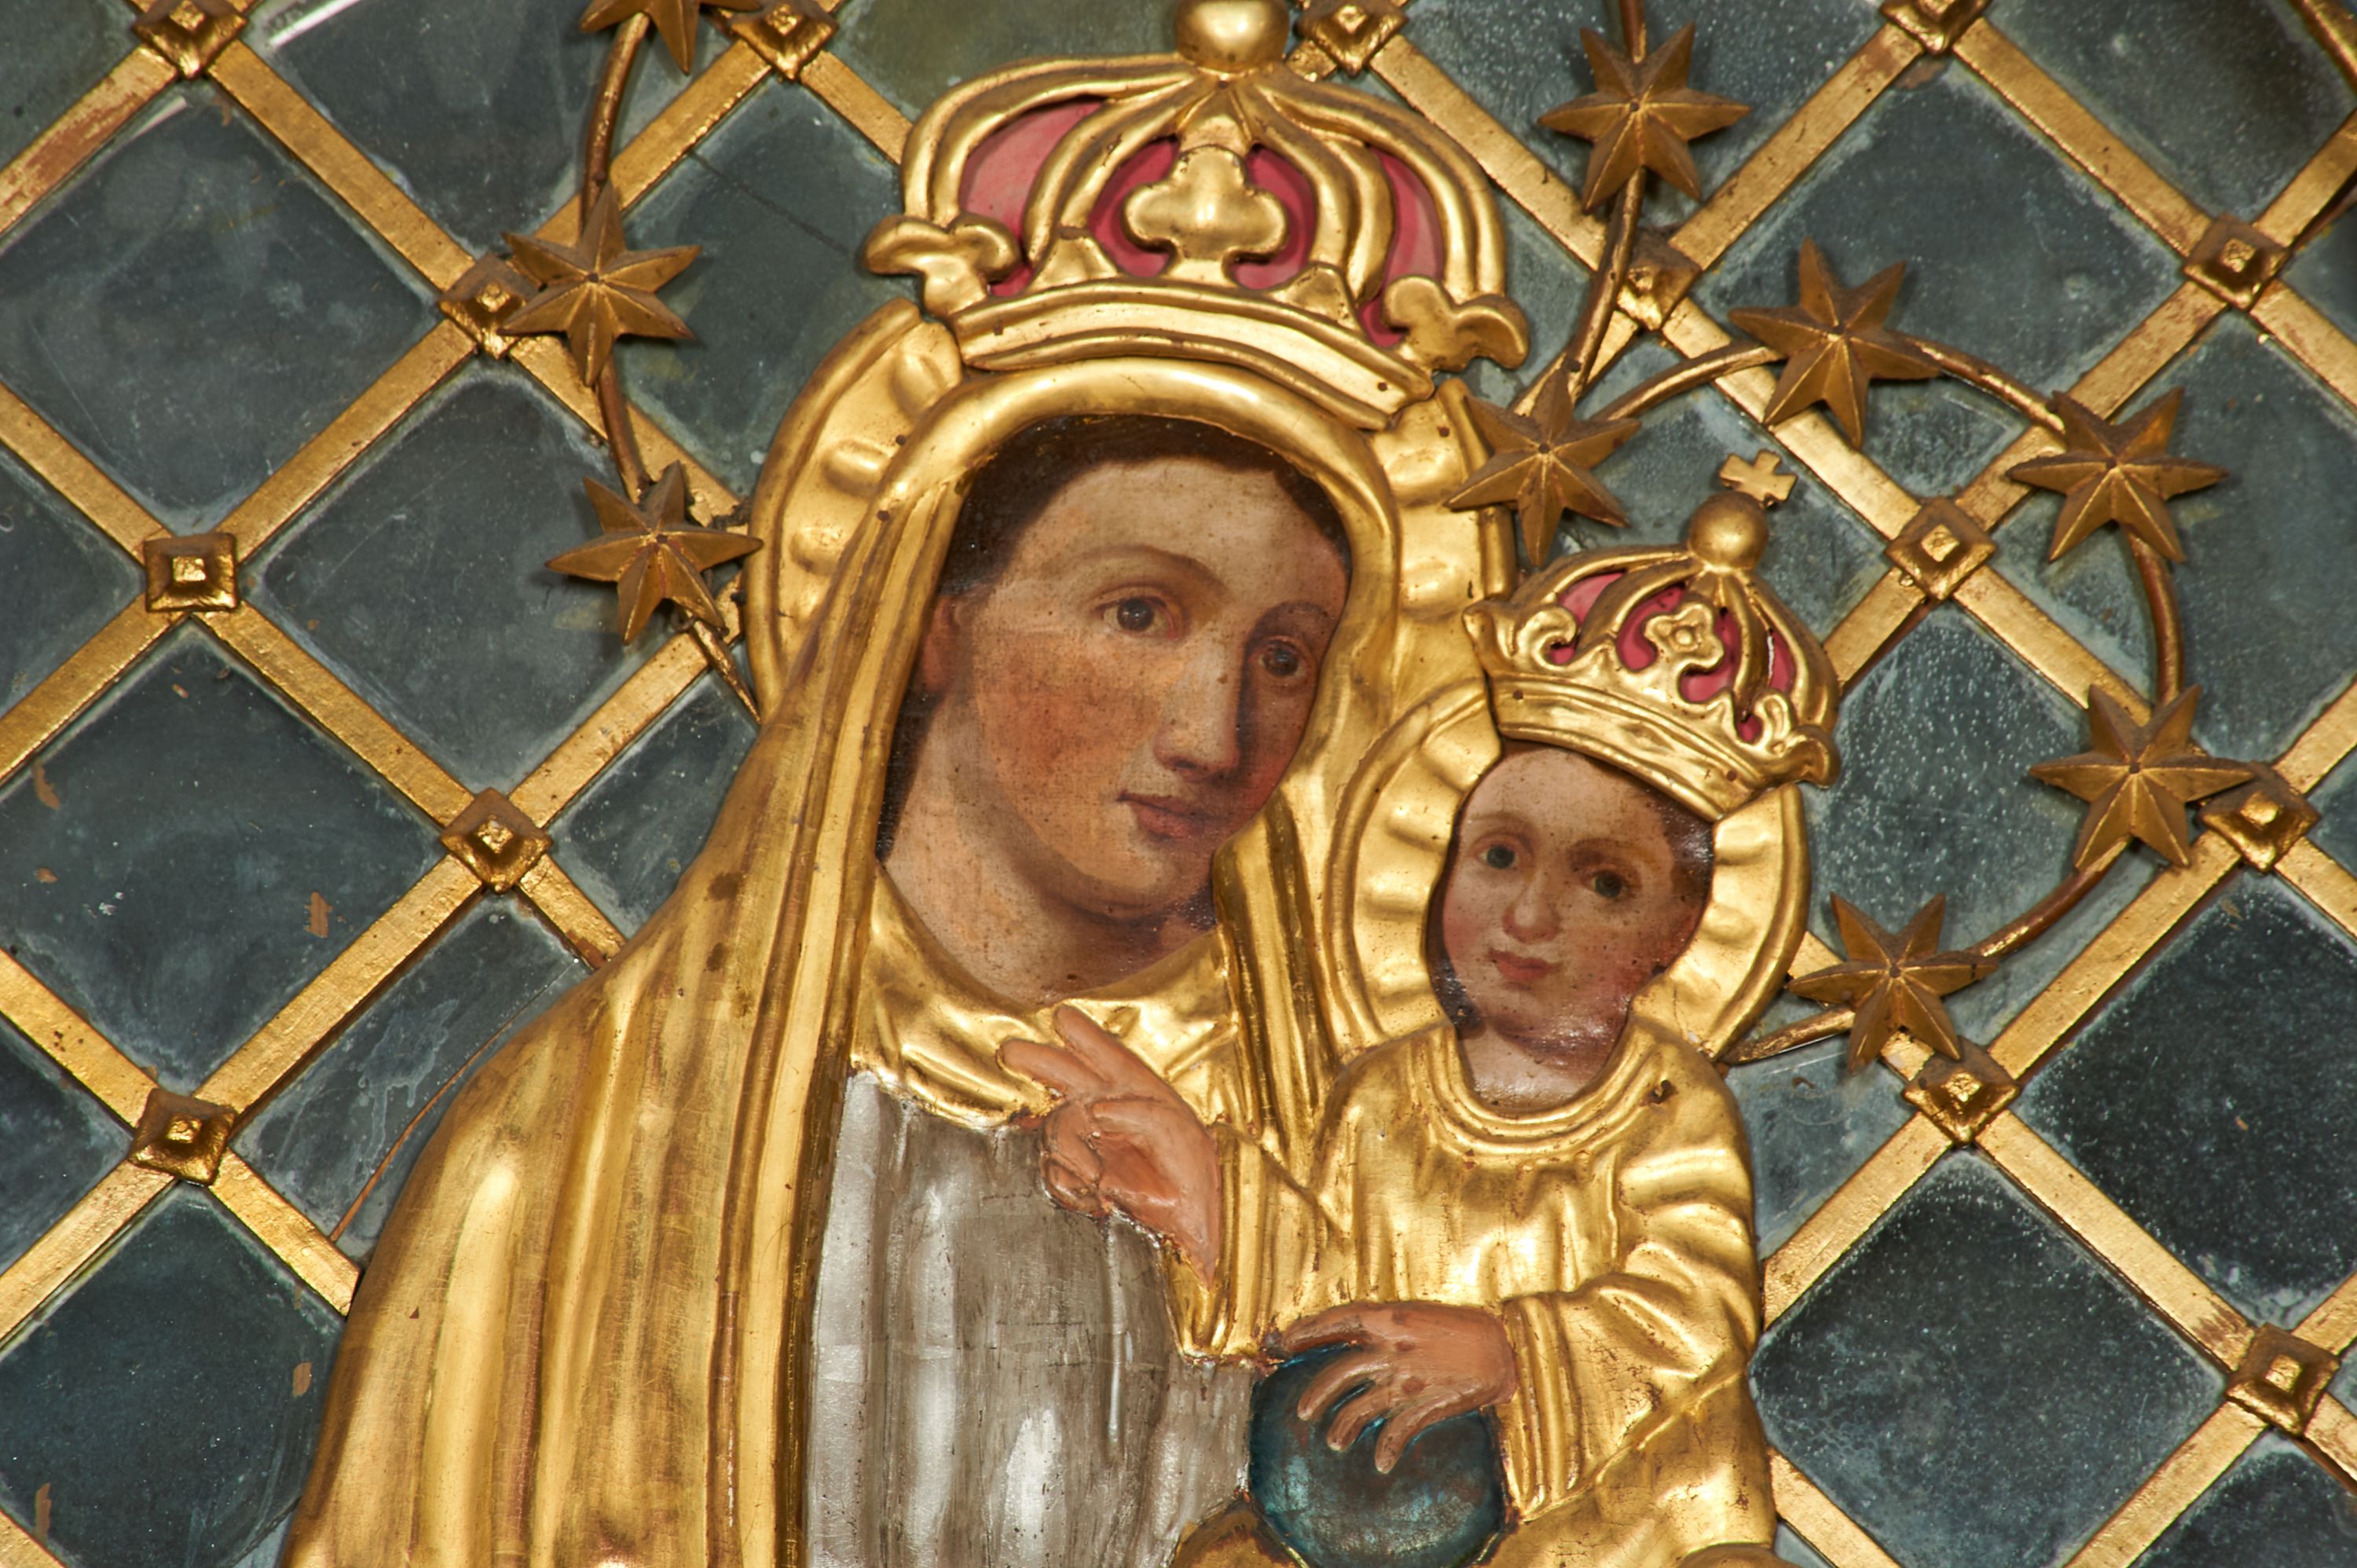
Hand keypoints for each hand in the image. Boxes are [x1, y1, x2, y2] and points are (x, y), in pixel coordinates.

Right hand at [1000, 1006, 1221, 1276]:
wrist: (1187, 1219)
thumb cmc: (1190, 1169)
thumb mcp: (1178, 1133)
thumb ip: (1141, 1114)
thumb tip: (1097, 1110)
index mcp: (1135, 1087)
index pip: (1106, 1054)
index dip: (1084, 1034)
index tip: (1063, 1018)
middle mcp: (1106, 1106)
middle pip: (1064, 1073)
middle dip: (1037, 1059)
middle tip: (1010, 1051)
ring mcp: (1089, 1138)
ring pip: (1057, 1129)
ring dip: (1074, 1157)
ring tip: (1101, 1182)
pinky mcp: (1078, 1172)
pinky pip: (1054, 1169)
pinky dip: (1070, 1185)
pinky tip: (1098, 1199)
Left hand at [1277, 1302, 1519, 1472]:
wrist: (1506, 1347)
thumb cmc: (1463, 1328)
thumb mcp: (1419, 1314)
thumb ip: (1385, 1327)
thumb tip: (1352, 1337)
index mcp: (1390, 1318)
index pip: (1338, 1320)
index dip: (1306, 1331)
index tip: (1284, 1343)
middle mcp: (1393, 1349)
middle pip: (1338, 1373)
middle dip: (1315, 1394)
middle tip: (1302, 1411)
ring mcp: (1407, 1379)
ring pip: (1359, 1408)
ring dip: (1342, 1429)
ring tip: (1334, 1441)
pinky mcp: (1425, 1405)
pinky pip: (1396, 1433)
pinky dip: (1385, 1451)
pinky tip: (1381, 1463)